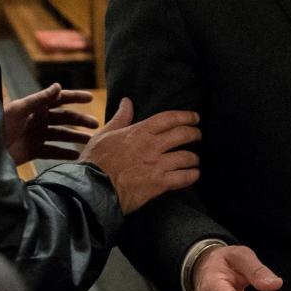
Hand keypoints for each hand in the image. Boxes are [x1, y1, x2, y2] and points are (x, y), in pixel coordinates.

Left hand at [4, 83, 98, 164]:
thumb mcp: (18, 109)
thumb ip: (39, 99)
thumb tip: (58, 86)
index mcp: (35, 107)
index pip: (58, 99)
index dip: (74, 97)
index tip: (91, 98)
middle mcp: (38, 120)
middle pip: (64, 118)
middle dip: (80, 120)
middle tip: (96, 125)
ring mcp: (36, 136)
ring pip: (62, 135)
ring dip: (76, 137)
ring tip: (91, 142)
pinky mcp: (33, 151)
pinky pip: (53, 151)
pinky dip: (65, 153)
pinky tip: (78, 156)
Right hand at [78, 99, 200, 212]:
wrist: (91, 189)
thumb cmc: (95, 162)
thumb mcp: (105, 135)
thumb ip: (120, 119)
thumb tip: (126, 102)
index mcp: (139, 132)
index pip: (169, 118)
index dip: (185, 116)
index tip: (195, 117)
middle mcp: (152, 146)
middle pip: (183, 135)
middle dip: (195, 134)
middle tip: (199, 135)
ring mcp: (157, 164)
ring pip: (187, 157)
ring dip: (194, 158)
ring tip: (196, 160)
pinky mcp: (159, 184)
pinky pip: (184, 178)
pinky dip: (192, 176)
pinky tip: (194, 175)